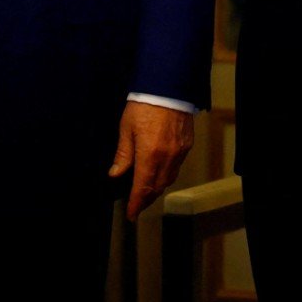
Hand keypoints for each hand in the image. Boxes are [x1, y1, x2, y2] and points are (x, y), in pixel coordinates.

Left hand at [107, 101, 193, 220]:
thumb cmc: (145, 104)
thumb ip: (123, 155)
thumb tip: (115, 174)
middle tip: (136, 206)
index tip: (131, 214)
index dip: (136, 204)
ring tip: (146, 192)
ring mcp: (179, 152)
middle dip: (146, 200)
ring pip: (168, 179)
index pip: (142, 188)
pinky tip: (159, 173)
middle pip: (157, 188)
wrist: (168, 87)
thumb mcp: (126, 129)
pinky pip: (177, 167)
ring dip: (157, 188)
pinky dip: (167, 175)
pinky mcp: (186, 145)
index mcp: (149, 155)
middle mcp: (167, 158)